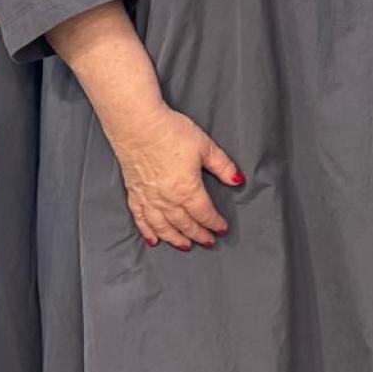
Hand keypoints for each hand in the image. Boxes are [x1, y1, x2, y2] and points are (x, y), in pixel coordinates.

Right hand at [103, 102, 243, 251]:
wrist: (138, 125)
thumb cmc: (171, 133)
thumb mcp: (206, 147)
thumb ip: (223, 166)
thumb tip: (238, 180)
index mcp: (187, 189)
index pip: (204, 213)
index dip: (214, 223)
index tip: (221, 229)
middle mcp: (166, 199)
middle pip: (185, 223)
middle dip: (198, 234)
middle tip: (208, 242)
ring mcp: (148, 198)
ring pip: (163, 227)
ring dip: (175, 238)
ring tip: (185, 246)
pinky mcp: (134, 193)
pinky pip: (140, 219)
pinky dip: (148, 232)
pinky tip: (153, 240)